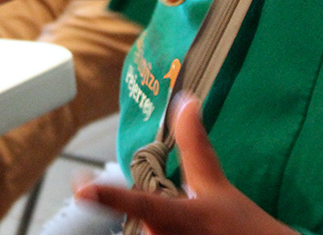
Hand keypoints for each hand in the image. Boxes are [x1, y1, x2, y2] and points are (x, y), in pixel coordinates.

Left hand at [75, 95, 294, 234]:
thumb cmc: (239, 226)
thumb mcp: (217, 186)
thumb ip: (194, 146)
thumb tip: (185, 100)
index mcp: (182, 220)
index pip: (142, 205)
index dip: (110, 198)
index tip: (82, 190)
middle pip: (137, 227)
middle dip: (152, 220)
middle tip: (186, 216)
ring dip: (159, 230)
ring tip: (196, 228)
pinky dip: (159, 233)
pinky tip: (187, 232)